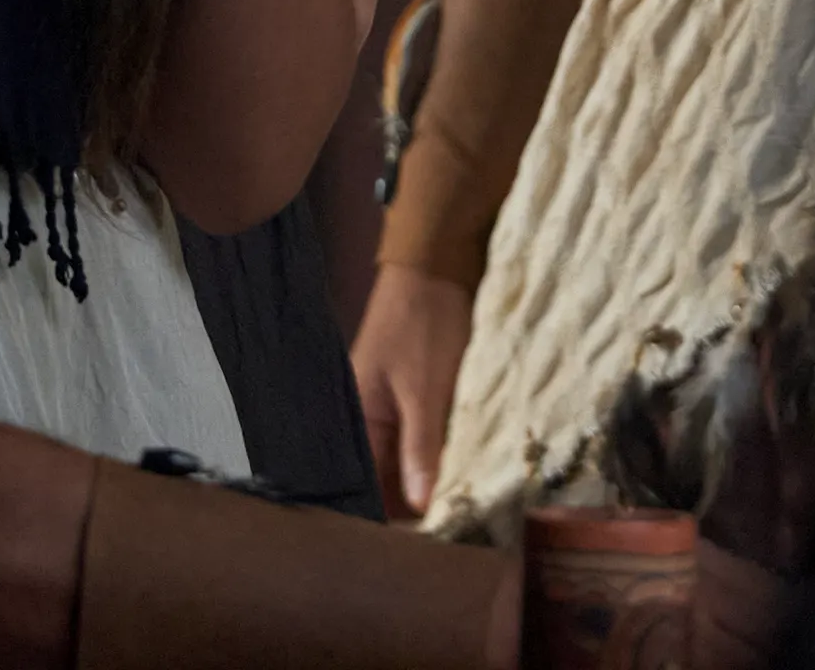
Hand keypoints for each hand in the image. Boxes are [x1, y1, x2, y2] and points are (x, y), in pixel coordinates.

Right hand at [353, 262, 474, 517]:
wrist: (438, 266)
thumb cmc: (425, 324)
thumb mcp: (426, 389)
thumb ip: (420, 449)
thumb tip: (418, 508)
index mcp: (355, 418)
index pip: (364, 485)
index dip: (389, 517)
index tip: (419, 548)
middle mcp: (366, 419)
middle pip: (383, 477)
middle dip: (412, 504)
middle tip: (448, 531)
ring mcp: (391, 408)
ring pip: (405, 460)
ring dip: (428, 480)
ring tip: (457, 512)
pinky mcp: (414, 398)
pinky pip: (420, 440)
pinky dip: (437, 456)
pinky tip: (459, 475)